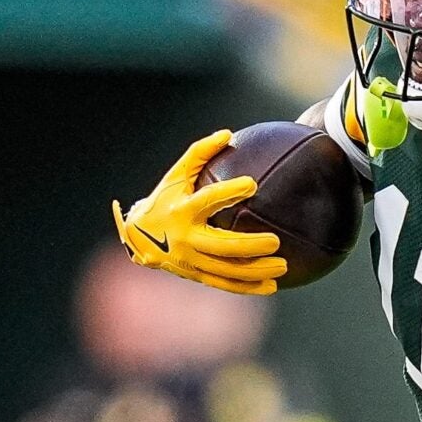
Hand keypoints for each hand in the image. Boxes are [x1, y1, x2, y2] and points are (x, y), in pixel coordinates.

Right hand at [111, 130, 287, 295]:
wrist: (138, 236)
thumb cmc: (164, 200)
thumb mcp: (175, 176)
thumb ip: (198, 154)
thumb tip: (227, 133)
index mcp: (182, 210)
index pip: (207, 200)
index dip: (228, 192)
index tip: (252, 184)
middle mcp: (185, 238)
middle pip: (222, 246)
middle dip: (250, 245)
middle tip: (275, 241)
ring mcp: (190, 260)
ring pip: (228, 270)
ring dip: (257, 270)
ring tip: (283, 266)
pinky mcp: (196, 275)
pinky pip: (225, 284)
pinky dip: (249, 287)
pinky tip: (273, 286)